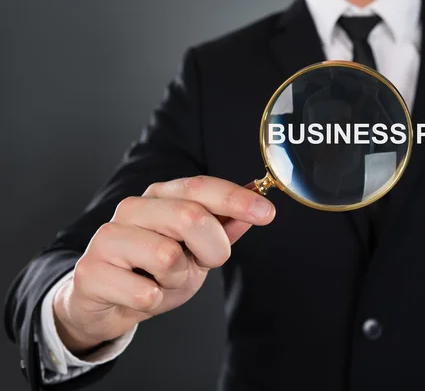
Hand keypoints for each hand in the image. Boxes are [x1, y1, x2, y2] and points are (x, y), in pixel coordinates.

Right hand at [52, 176, 274, 353]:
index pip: (201, 187)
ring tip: (161, 280)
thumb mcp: (197, 250)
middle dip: (212, 248)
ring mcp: (109, 236)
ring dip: (176, 279)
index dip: (236, 198)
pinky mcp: (92, 270)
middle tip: (201, 262)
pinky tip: (139, 294)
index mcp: (161, 196)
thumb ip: (224, 229)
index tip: (267, 212)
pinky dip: (154, 301)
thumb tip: (256, 210)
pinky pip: (145, 292)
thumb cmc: (154, 271)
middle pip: (190, 216)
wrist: (107, 302)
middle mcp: (134, 208)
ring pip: (167, 256)